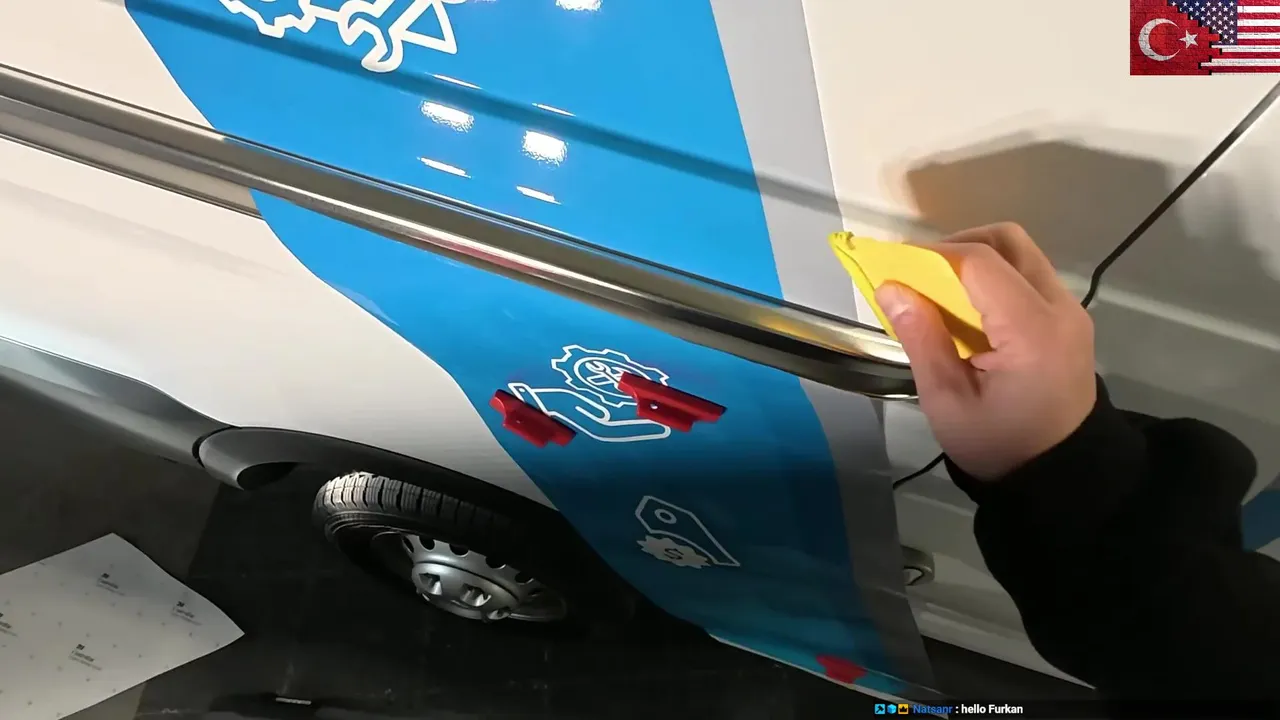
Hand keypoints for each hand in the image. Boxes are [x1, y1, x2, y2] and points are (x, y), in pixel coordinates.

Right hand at [874, 223, 1096, 479]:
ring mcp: (1070, 310)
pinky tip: (965, 307)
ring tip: (939, 290)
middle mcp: (1060, 308)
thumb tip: (890, 287)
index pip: (980, 263)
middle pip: (1008, 241)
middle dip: (957, 245)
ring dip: (976, 259)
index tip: (894, 266)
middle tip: (919, 273)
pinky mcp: (1068, 318)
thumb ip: (921, 339)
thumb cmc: (998, 444)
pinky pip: (1028, 275)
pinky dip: (993, 276)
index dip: (933, 255)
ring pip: (1020, 253)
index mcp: (1031, 331)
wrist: (1060, 475)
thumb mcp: (947, 401)